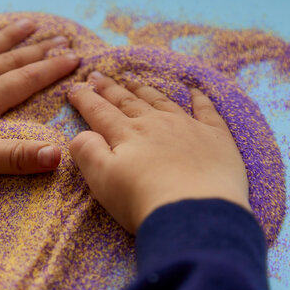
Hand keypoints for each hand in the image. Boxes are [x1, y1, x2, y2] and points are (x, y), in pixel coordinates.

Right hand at [68, 72, 250, 233]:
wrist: (194, 213)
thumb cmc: (142, 200)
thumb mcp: (102, 180)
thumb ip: (87, 152)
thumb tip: (81, 134)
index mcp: (126, 134)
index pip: (100, 111)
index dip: (85, 99)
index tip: (74, 88)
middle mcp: (155, 123)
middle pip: (128, 101)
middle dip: (110, 89)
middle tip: (98, 76)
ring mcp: (187, 127)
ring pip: (161, 101)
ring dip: (144, 90)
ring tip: (132, 80)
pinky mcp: (215, 137)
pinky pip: (206, 111)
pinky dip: (200, 99)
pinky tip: (195, 92)